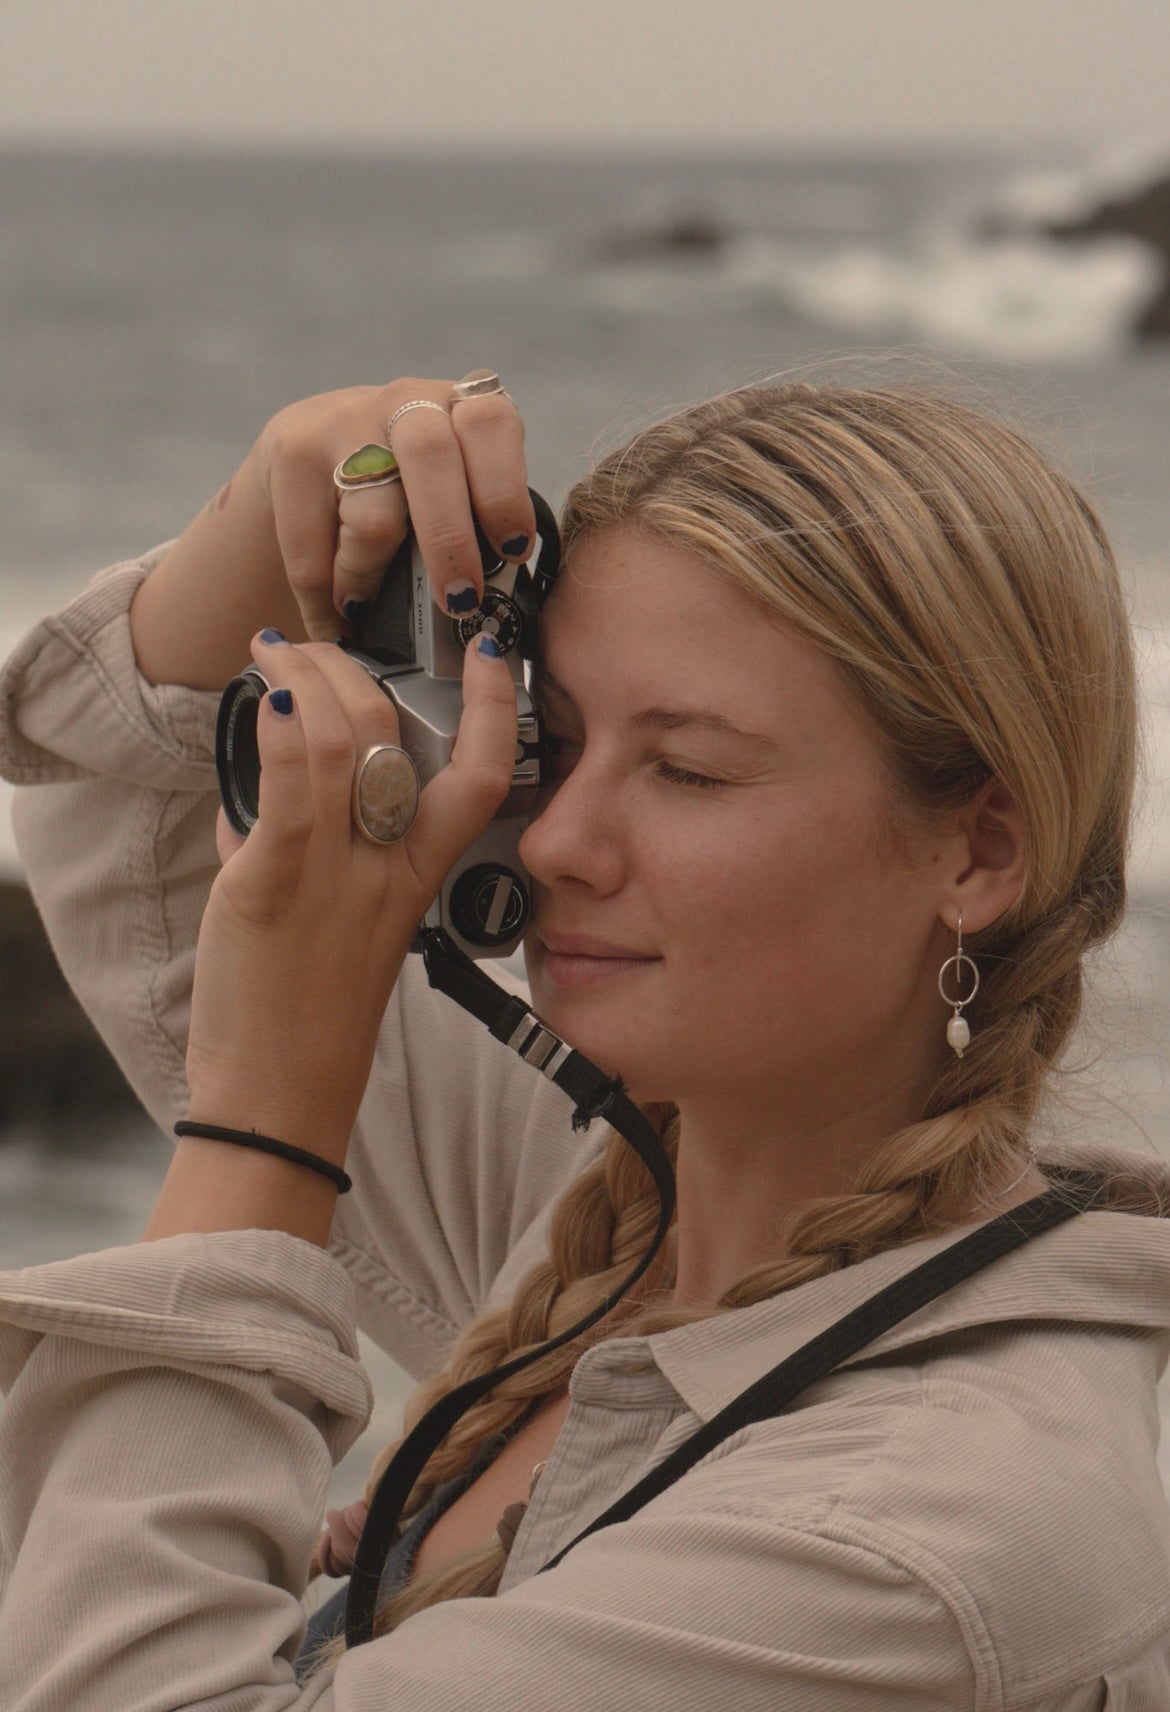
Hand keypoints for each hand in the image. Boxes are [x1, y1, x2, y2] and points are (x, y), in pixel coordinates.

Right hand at [130, 373, 535, 686]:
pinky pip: (311, 548)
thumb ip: (477, 521)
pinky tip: (334, 624)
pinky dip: (323, 600)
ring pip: (373, 516)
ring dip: (374, 580)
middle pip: (431, 460)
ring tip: (369, 616)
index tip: (513, 551)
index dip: (505, 491)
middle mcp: (407, 402)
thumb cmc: (407, 487)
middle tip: (457, 602)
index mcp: (462, 406)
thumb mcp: (453, 480)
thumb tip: (495, 608)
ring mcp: (346, 421)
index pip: (491, 426)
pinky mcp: (293, 452)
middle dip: (450, 544)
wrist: (310, 449)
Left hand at [184, 626, 517, 1159]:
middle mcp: (386, 871)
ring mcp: (333, 876)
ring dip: (302, 678)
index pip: (482, 778)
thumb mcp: (334, 925)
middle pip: (394, 736)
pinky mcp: (272, 887)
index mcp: (416, 880)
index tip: (484, 653)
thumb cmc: (304, 1021)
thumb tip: (248, 801)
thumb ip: (302, 853)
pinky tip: (261, 700)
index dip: (492, 707)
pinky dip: (274, 730)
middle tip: (307, 651)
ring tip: (271, 654)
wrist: (278, 1097)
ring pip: (339, 740)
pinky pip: (286, 788)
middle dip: (348, 669)